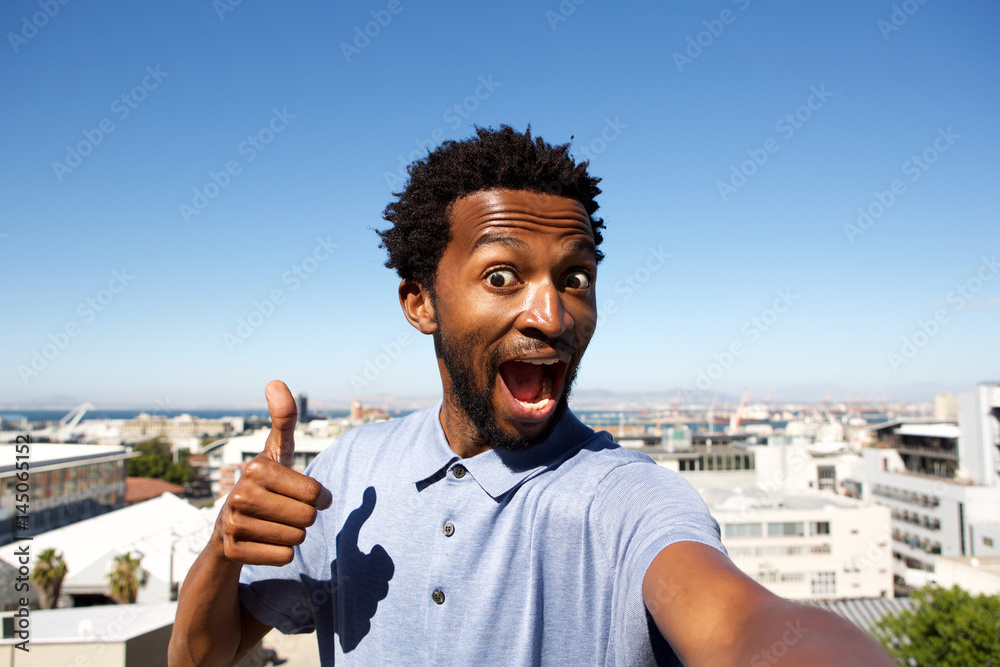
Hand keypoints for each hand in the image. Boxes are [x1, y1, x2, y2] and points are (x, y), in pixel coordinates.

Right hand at [215, 380, 331, 565]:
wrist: (230, 528)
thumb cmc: (265, 484)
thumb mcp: (275, 451)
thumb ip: (283, 418)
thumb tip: (275, 381)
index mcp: (256, 468)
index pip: (315, 493)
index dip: (318, 497)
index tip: (304, 493)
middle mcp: (239, 495)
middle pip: (307, 517)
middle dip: (305, 516)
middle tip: (286, 510)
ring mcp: (232, 524)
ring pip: (296, 538)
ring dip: (293, 534)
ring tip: (273, 523)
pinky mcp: (233, 552)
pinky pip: (283, 557)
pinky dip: (281, 552)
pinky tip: (264, 541)